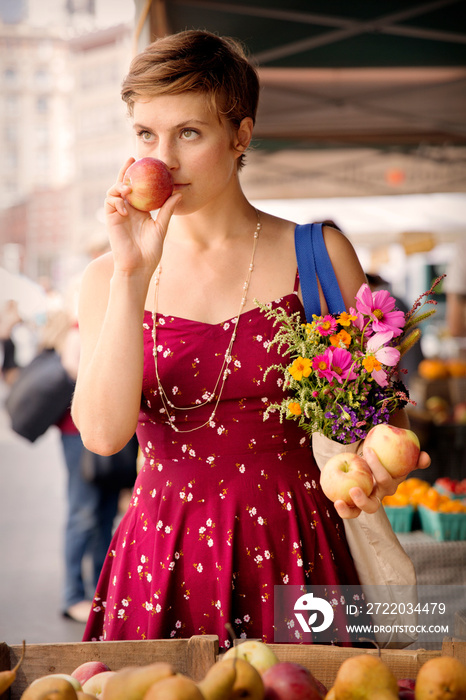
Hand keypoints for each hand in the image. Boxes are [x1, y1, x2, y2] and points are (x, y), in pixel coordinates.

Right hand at [104, 157, 180, 279]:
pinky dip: (116, 201)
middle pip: (123, 185)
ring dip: (119, 186)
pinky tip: (125, 206)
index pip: (138, 189)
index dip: (139, 175)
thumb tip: (178, 194)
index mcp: (139, 210)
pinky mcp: (111, 220)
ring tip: (129, 188)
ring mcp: (118, 214)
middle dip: (125, 171)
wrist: (138, 266)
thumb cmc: (150, 251)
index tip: (146, 162)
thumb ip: (167, 210)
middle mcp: (127, 210)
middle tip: (132, 160)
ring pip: (113, 192)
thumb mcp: (161, 227)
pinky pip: (110, 203)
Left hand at [333, 446, 430, 519]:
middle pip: (372, 506)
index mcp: (389, 486)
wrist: (375, 460)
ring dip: (348, 511)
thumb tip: (425, 457)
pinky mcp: (353, 503)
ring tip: (338, 502)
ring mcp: (365, 501)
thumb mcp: (402, 456)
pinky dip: (342, 508)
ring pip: (357, 512)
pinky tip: (333, 498)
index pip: (385, 480)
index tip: (367, 449)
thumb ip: (415, 458)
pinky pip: (348, 509)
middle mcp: (378, 496)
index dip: (377, 466)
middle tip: (353, 490)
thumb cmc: (388, 456)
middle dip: (363, 501)